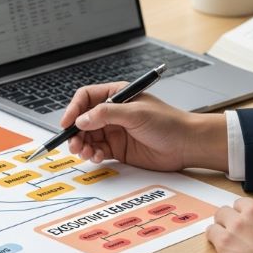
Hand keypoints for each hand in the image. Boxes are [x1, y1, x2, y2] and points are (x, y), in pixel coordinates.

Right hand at [61, 82, 227, 171]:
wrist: (186, 145)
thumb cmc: (167, 123)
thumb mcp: (135, 114)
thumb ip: (106, 114)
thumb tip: (82, 119)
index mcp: (117, 95)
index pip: (86, 97)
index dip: (74, 109)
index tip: (67, 123)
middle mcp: (113, 112)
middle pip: (83, 120)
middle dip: (75, 132)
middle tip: (74, 144)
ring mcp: (115, 131)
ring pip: (88, 137)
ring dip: (83, 145)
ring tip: (85, 153)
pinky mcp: (118, 149)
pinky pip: (97, 151)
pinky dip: (93, 155)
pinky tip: (97, 158)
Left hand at [206, 196, 252, 252]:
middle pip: (239, 206)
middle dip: (240, 218)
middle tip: (242, 234)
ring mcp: (238, 224)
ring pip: (221, 214)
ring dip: (224, 225)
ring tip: (229, 239)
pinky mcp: (224, 241)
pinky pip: (211, 231)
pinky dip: (213, 237)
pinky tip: (219, 246)